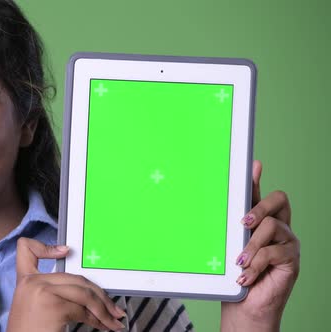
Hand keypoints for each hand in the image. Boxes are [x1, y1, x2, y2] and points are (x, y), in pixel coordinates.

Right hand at [7, 237, 125, 331]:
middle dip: (98, 294)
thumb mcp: (32, 307)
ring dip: (103, 308)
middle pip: (74, 278)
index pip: (26, 249)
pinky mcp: (54, 306)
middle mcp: (31, 282)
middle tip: (112, 308)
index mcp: (24, 281)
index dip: (46, 246)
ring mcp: (43, 291)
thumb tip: (84, 292)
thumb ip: (49, 292)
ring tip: (113, 320)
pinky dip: (97, 320)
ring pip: (84, 294)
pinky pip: (83, 311)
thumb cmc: (29, 331)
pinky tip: (102, 326)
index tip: (67, 250)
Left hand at [221, 160, 300, 330]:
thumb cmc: (234, 276)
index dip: (257, 180)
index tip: (253, 164)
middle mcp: (278, 227)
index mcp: (261, 222)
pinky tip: (245, 275)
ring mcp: (288, 242)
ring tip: (239, 262)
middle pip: (278, 200)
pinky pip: (275, 252)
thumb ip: (228, 229)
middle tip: (242, 222)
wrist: (244, 307)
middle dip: (259, 207)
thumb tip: (220, 207)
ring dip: (251, 245)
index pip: (261, 195)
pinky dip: (257, 263)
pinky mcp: (292, 259)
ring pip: (272, 227)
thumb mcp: (228, 248)